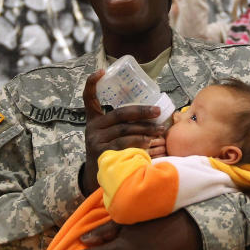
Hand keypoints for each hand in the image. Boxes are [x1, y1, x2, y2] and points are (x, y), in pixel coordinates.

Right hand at [81, 71, 164, 195]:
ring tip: (161, 130)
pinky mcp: (102, 154)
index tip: (102, 71)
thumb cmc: (110, 151)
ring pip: (125, 130)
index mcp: (93, 119)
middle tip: (158, 111)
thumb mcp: (108, 134)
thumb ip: (121, 123)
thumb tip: (151, 110)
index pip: (88, 97)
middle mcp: (92, 128)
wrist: (97, 179)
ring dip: (146, 129)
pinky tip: (151, 143)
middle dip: (142, 111)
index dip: (92, 83)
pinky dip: (140, 143)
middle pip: (119, 114)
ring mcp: (96, 141)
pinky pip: (124, 145)